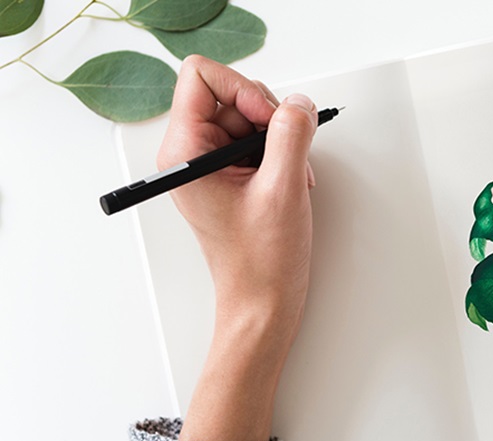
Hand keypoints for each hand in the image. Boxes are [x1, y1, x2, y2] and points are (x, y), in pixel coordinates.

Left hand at [156, 55, 318, 440]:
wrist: (263, 302)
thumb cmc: (260, 260)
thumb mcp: (282, 189)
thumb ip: (291, 135)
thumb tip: (299, 103)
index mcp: (185, 153)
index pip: (202, 77)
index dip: (242, 88)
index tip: (268, 118)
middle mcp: (191, 153)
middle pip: (231, 93)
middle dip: (268, 116)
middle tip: (285, 151)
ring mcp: (211, 164)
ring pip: (250, 116)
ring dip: (280, 138)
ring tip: (291, 175)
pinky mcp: (230, 175)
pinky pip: (258, 140)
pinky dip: (282, 152)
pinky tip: (291, 181)